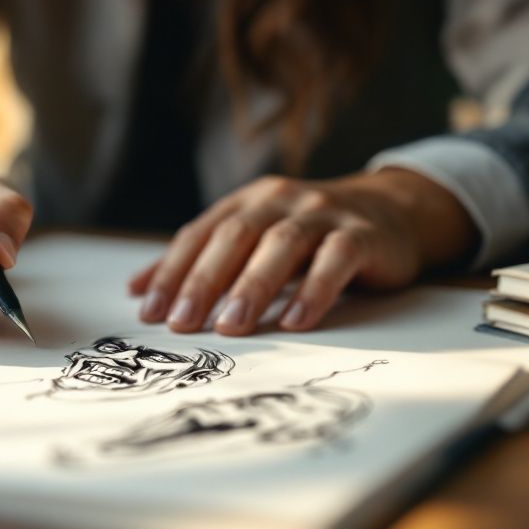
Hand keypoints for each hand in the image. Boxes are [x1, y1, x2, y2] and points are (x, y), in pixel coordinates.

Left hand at [129, 169, 477, 334]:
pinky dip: (314, 290)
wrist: (392, 212)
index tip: (149, 311)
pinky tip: (296, 321)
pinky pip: (335, 261)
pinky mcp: (362, 235)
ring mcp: (323, 214)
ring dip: (252, 287)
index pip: (201, 234)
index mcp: (247, 202)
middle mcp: (280, 201)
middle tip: (180, 322)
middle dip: (203, 281)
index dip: (172, 271)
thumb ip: (200, 263)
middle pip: (235, 237)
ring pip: (282, 245)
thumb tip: (136, 291)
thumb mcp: (251, 240)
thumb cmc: (308, 236)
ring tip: (231, 327)